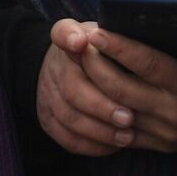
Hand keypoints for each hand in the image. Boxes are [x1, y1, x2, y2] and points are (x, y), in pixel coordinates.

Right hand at [37, 19, 133, 155]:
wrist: (70, 68)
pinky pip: (67, 138)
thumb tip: (123, 29)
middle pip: (72, 87)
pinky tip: (113, 146)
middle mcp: (54, 65)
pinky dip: (92, 144)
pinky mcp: (47, 119)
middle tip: (129, 117)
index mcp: (69, 37)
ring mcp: (48, 93)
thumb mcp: (112, 33)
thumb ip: (117, 30)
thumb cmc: (105, 50)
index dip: (69, 38)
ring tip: (127, 136)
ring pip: (70, 117)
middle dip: (101, 105)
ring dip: (100, 130)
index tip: (80, 42)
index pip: (63, 33)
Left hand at [80, 28, 176, 152]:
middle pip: (122, 88)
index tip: (97, 33)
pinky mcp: (158, 145)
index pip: (148, 63)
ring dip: (92, 88)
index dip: (120, 47)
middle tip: (81, 46)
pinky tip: (90, 95)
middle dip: (96, 65)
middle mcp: (175, 111)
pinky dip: (102, 114)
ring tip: (79, 66)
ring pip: (115, 111)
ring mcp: (165, 132)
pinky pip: (120, 133)